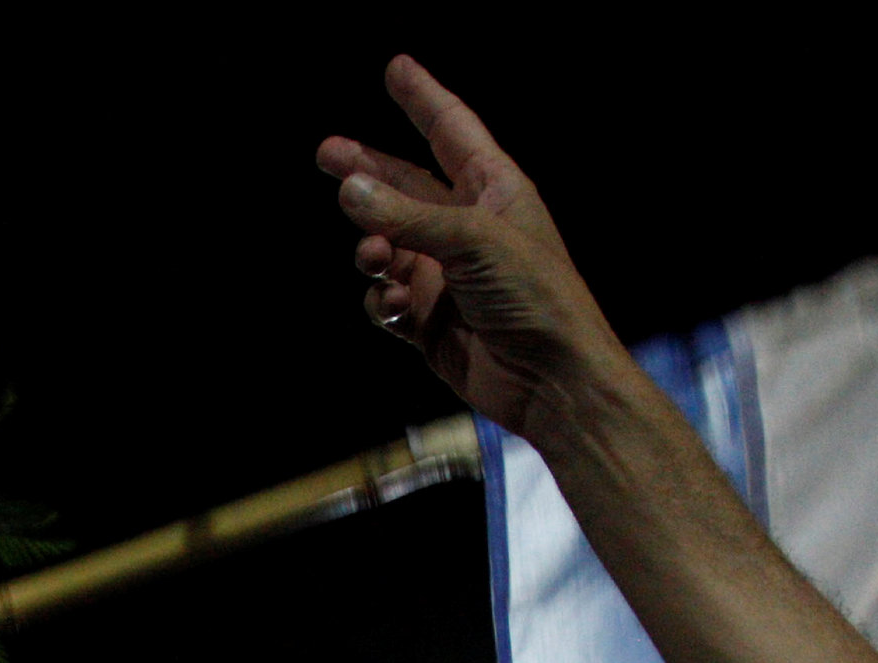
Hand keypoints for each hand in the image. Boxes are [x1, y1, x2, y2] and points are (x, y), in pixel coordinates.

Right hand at [316, 56, 618, 439]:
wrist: (552, 380)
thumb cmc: (534, 297)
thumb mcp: (471, 241)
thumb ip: (405, 215)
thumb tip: (348, 187)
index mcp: (494, 191)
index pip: (451, 131)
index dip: (422, 99)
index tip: (396, 67)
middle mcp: (468, 228)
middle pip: (404, 186)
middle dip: (366, 173)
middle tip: (325, 155)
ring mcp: (448, 276)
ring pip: (387, 248)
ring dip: (372, 250)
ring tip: (375, 260)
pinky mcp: (431, 323)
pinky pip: (388, 300)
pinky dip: (383, 302)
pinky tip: (397, 308)